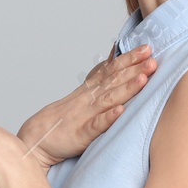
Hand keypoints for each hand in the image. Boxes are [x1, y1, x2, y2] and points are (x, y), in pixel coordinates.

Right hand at [16, 44, 156, 169]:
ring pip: (108, 100)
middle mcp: (88, 100)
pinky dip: (107, 118)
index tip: (147, 48)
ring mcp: (84, 116)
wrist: (35, 140)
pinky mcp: (80, 135)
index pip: (111, 71)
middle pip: (113, 81)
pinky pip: (95, 126)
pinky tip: (120, 111)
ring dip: (126, 89)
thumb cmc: (62, 121)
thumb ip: (98, 81)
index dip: (129, 59)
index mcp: (89, 92)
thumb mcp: (81, 97)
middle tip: (152, 57)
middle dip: (134, 68)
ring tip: (143, 79)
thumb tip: (114, 62)